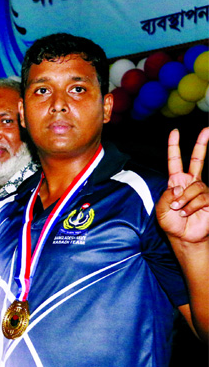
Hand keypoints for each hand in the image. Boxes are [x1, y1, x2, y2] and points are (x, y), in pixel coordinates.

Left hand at [157, 127, 208, 243]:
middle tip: (206, 129)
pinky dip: (191, 206)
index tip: (174, 132)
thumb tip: (179, 185)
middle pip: (197, 160)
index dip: (174, 147)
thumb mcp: (161, 209)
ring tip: (179, 210)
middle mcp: (190, 182)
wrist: (184, 237)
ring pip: (195, 186)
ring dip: (184, 199)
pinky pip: (201, 197)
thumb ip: (167, 196)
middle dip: (202, 144)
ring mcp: (202, 190)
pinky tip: (186, 213)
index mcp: (176, 181)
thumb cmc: (171, 223)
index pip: (175, 161)